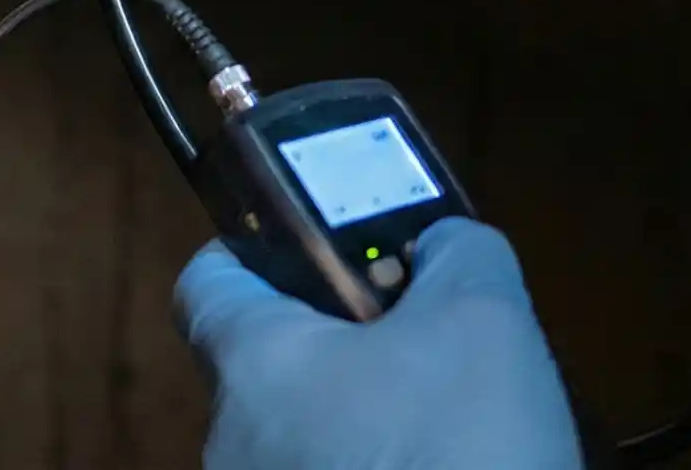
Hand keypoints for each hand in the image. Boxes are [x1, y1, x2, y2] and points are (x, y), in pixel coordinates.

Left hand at [175, 220, 584, 469]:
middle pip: (270, 368)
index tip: (313, 249)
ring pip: (302, 441)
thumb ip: (458, 255)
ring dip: (362, 424)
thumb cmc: (457, 447)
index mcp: (253, 364)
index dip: (255, 251)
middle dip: (342, 349)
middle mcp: (230, 443)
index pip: (206, 282)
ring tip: (447, 424)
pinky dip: (376, 469)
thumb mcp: (484, 322)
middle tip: (421, 341)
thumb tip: (444, 242)